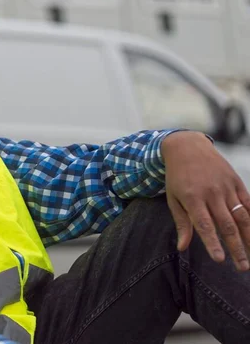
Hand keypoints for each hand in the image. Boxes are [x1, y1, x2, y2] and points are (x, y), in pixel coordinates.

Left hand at [162, 131, 249, 270]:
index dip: (213, 243)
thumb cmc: (177, 176)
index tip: (220, 260)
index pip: (205, 225)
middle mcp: (211, 193)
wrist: (187, 147)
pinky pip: (248, 203)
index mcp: (192, 198)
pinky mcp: (236, 181)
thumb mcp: (173, 198)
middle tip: (243, 267)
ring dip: (249, 238)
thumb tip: (182, 248)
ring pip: (242, 216)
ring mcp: (226, 187)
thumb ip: (182, 223)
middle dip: (236, 248)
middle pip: (227, 225)